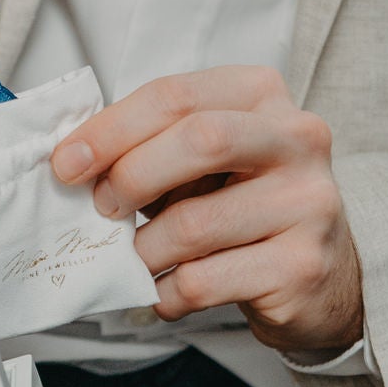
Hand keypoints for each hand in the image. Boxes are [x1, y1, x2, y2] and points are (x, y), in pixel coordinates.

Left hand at [51, 67, 362, 353]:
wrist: (321, 276)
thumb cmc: (242, 201)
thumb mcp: (202, 158)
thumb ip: (148, 145)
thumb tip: (72, 161)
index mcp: (262, 94)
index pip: (175, 96)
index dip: (111, 129)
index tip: (66, 163)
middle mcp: (297, 140)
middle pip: (200, 141)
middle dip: (131, 176)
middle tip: (100, 207)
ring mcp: (308, 204)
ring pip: (195, 223)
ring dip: (143, 248)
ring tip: (135, 257)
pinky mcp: (302, 267)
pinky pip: (204, 281)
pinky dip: (165, 291)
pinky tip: (164, 290)